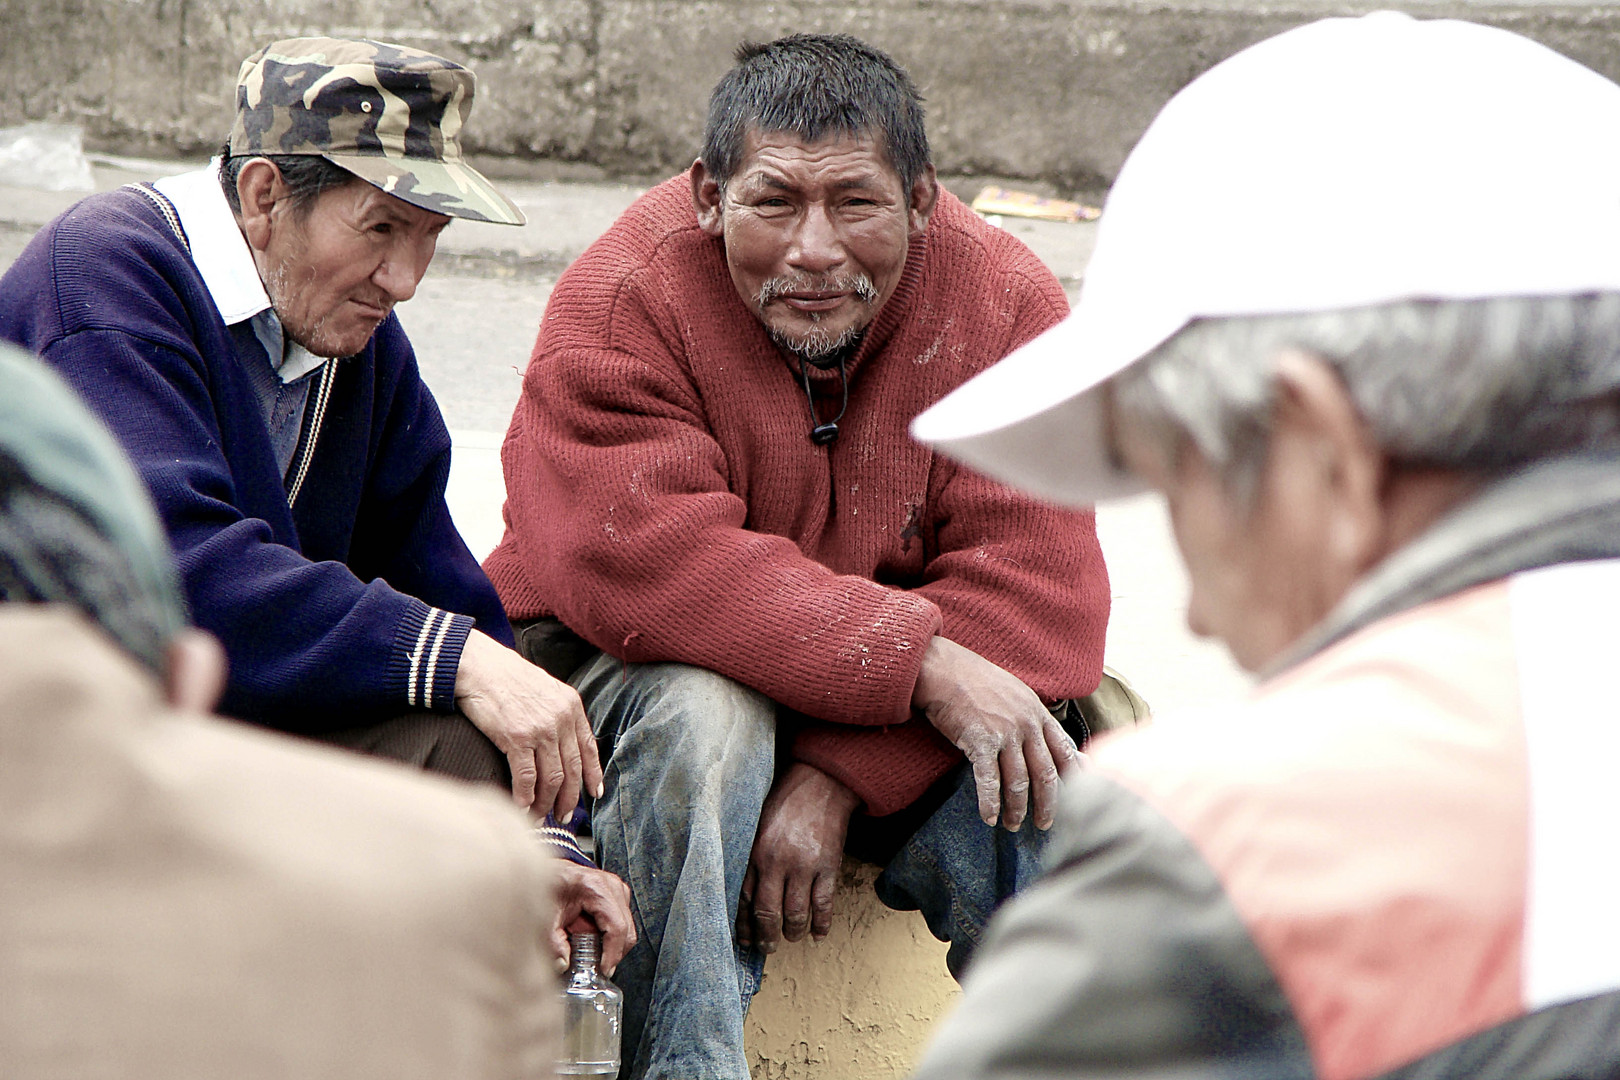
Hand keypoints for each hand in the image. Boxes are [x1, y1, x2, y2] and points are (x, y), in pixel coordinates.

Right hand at [455, 630, 602, 818]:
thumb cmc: (505, 677)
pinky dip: (525, 796)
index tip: (594, 793)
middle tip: (564, 815)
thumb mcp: (544, 689)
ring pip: (552, 778)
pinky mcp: (516, 738)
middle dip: (569, 797)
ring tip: (541, 816)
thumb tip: (560, 745)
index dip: (592, 774)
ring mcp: (541, 729)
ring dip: (546, 802)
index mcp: (571, 706)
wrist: (478, 665)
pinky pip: (527, 777)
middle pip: (572, 769)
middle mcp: (561, 719)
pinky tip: (522, 807)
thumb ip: (557, 714)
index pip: (589, 747)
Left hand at [551, 860, 636, 974]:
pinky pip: (623, 923)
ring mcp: (617, 889)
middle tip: (597, 968)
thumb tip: (562, 963)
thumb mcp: (545, 916)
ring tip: (591, 951)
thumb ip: (552, 942)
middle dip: (614, 953)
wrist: (552, 872)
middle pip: (626, 929)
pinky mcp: (617, 895)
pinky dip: (611, 937)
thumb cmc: (549, 886)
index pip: (616, 926)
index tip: (605, 969)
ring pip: (628, 928)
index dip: (613, 952)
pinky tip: (594, 940)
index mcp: (595, 887)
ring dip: (612, 945)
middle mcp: (611, 886)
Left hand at [736, 763, 858, 953]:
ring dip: (792, 932)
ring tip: (789, 938)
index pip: (744, 899)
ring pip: (796, 914)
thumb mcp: (758, 824)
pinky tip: (818, 934)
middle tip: (766, 949)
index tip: (744, 939)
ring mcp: (805, 866)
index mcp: (755, 852)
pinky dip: (822, 923)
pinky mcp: (828, 866)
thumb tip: (745, 891)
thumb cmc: (786, 800)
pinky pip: (824, 903)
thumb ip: (751, 855)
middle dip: (766, 937)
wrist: (821, 782)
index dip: (744, 925)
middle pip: (768, 913)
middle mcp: (778, 862)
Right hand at [912, 636, 1079, 830]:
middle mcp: (1027, 725)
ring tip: (1013, 825)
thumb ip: (1034, 718)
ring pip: (1018, 781)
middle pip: (1046, 773)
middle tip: (1045, 824)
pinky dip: (990, 802)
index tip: (1078, 798)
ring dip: (1017, 808)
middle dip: (1047, 804)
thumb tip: (1049, 740)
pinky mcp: (980, 740)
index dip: (1073, 777)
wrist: (944, 668)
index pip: (1065, 750)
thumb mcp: (1016, 693)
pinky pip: (989, 779)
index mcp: (1038, 713)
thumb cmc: (976, 680)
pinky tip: (989, 818)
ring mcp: (1005, 733)